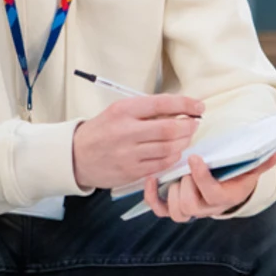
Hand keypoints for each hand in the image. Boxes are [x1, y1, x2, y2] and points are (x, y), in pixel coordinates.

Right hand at [72, 95, 204, 191]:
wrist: (76, 156)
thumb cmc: (102, 130)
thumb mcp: (119, 111)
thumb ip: (146, 110)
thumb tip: (180, 110)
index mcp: (124, 110)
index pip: (162, 103)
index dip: (186, 105)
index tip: (199, 107)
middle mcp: (126, 131)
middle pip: (169, 129)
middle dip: (189, 126)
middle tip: (194, 124)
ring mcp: (128, 154)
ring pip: (169, 148)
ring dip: (183, 142)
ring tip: (186, 137)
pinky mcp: (130, 172)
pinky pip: (161, 165)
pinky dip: (173, 157)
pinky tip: (175, 152)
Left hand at [145, 153, 275, 222]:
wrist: (227, 189)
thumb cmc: (236, 175)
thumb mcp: (249, 169)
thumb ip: (259, 163)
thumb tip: (273, 155)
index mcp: (225, 198)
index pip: (211, 194)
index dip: (201, 178)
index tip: (195, 158)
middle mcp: (207, 208)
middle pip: (190, 205)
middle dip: (184, 184)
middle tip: (185, 167)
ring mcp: (190, 209)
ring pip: (176, 211)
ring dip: (171, 191)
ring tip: (174, 175)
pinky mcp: (175, 207)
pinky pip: (160, 209)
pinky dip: (152, 197)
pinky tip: (151, 179)